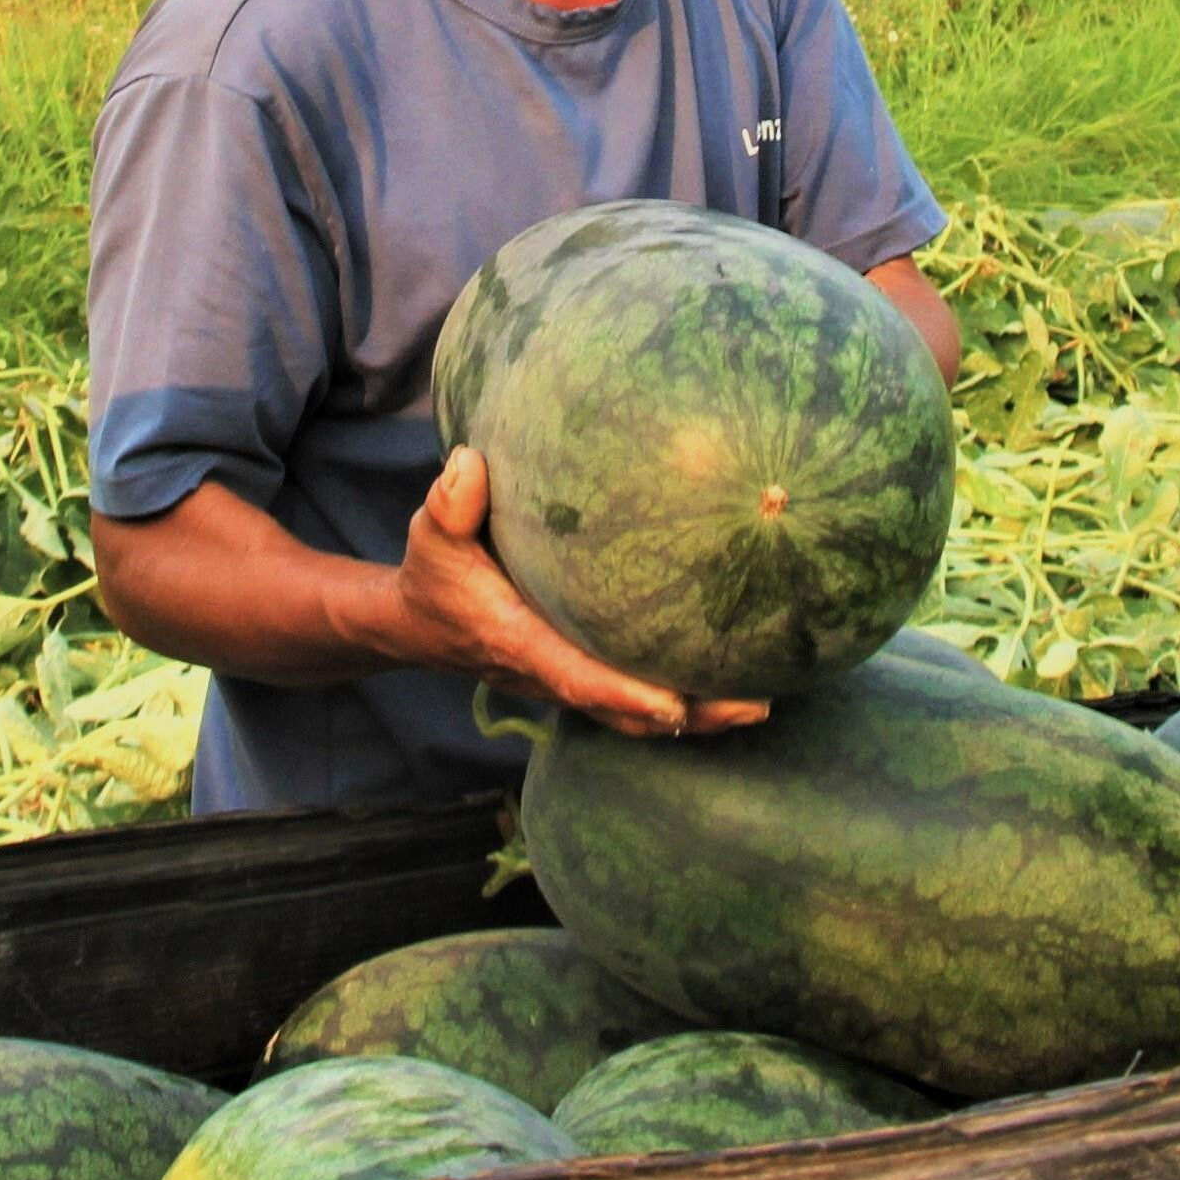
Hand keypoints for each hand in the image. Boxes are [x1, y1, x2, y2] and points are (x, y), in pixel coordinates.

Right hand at [391, 446, 769, 742]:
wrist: (419, 626)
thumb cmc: (435, 575)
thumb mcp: (430, 535)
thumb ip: (449, 503)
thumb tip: (471, 463)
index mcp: (520, 643)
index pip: (579, 677)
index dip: (627, 693)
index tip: (677, 703)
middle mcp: (549, 674)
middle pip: (626, 711)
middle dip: (690, 714)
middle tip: (754, 704)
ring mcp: (566, 682)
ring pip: (635, 715)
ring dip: (698, 715)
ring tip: (759, 701)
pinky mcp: (578, 677)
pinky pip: (633, 701)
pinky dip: (682, 702)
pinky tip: (730, 681)